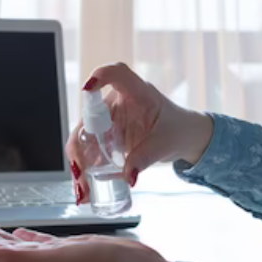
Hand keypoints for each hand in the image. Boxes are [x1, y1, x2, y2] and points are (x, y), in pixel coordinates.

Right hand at [66, 62, 213, 203]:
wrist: (182, 136)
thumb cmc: (177, 129)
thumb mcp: (165, 144)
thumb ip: (146, 157)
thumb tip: (128, 176)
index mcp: (138, 93)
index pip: (118, 74)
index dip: (100, 76)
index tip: (87, 88)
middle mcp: (118, 102)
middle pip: (89, 116)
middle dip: (78, 145)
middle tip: (78, 170)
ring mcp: (110, 119)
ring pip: (85, 136)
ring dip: (79, 161)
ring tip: (82, 187)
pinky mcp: (107, 135)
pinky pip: (90, 149)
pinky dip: (86, 168)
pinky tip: (86, 186)